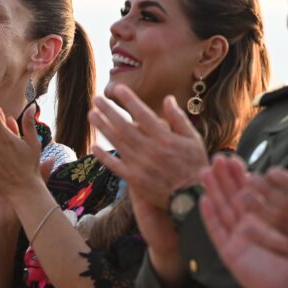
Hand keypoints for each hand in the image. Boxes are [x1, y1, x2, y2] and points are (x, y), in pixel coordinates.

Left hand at [90, 88, 207, 209]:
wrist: (192, 199)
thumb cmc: (195, 165)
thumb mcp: (194, 139)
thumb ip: (179, 119)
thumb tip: (167, 98)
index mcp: (166, 138)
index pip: (143, 114)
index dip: (129, 100)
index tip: (118, 88)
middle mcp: (151, 150)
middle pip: (125, 126)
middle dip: (109, 111)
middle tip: (96, 99)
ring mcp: (141, 165)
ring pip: (118, 143)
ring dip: (103, 128)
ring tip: (91, 115)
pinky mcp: (135, 180)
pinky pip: (115, 166)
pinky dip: (104, 157)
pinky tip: (94, 147)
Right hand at [200, 154, 287, 287]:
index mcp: (258, 218)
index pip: (247, 192)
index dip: (239, 175)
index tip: (235, 158)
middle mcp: (243, 225)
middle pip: (231, 197)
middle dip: (224, 177)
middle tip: (218, 157)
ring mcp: (234, 238)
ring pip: (221, 210)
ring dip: (213, 191)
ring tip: (206, 172)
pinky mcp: (228, 253)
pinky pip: (218, 233)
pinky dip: (210, 217)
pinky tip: (204, 200)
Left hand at [241, 165, 287, 264]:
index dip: (286, 182)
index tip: (271, 171)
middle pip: (286, 207)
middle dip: (267, 192)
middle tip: (251, 179)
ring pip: (278, 225)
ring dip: (258, 210)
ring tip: (243, 196)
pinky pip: (276, 247)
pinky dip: (259, 238)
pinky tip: (243, 228)